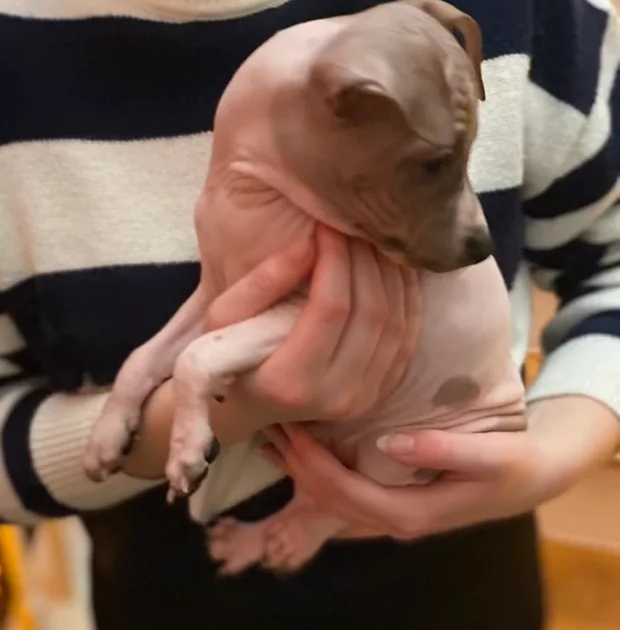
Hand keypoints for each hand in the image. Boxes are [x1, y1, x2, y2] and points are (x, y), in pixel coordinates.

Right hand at [205, 224, 420, 444]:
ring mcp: (364, 399)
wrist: (247, 405)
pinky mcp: (382, 393)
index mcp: (289, 382)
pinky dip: (406, 297)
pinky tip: (390, 266)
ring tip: (371, 239)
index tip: (327, 225)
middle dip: (366, 260)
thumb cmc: (226, 355)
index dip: (335, 259)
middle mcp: (335, 397)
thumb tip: (310, 243)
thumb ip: (263, 282)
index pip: (331, 308)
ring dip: (390, 274)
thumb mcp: (223, 318)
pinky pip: (407, 338)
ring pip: (396, 324)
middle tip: (353, 225)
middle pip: (370, 314)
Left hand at [261, 394, 619, 540]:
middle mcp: (395, 522)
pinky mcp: (393, 503)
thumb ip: (444, 450)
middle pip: (331, 502)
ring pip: (333, 502)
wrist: (533, 479)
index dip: (315, 466)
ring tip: (271, 440)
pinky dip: (318, 476)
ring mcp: (392, 516)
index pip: (347, 495)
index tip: (292, 433)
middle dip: (297, 468)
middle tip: (269, 429)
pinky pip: (345, 495)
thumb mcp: (492, 455)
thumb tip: (392, 444)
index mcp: (412, 515)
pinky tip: (300, 453)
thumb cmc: (515, 465)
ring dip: (301, 473)